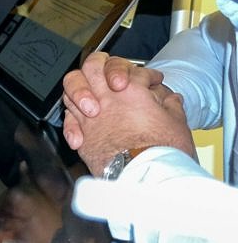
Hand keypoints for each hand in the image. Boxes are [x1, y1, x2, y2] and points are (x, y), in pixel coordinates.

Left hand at [61, 56, 193, 174]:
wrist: (146, 177)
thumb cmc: (162, 152)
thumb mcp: (176, 123)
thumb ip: (170, 106)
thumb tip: (170, 99)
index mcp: (131, 91)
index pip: (133, 70)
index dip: (145, 75)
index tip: (151, 82)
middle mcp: (105, 99)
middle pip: (91, 67)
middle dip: (100, 65)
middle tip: (111, 76)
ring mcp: (89, 117)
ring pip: (70, 89)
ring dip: (79, 89)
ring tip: (92, 97)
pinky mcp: (82, 136)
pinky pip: (67, 120)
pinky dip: (72, 121)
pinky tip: (83, 124)